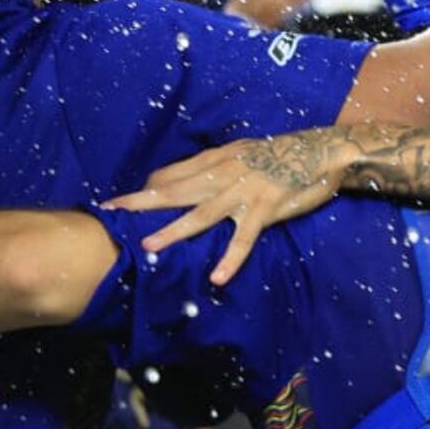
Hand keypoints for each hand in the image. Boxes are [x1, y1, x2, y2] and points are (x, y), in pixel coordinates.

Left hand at [107, 129, 358, 284]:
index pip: (170, 175)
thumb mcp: (238, 154)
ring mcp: (242, 192)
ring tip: (149, 247)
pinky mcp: (265, 209)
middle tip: (110, 212)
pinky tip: (218, 277)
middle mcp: (221, 174)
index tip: (120, 204)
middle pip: (173, 190)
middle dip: (140, 203)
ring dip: (173, 231)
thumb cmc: (277, 154)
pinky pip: (244, 238)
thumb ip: (211, 167)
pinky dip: (231, 258)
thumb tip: (180, 180)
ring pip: (201, 214)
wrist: (319, 150)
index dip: (145, 190)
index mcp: (214, 161)